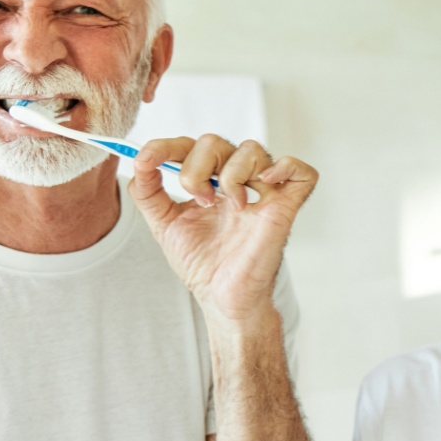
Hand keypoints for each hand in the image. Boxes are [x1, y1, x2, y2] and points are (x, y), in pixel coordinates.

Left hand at [130, 135, 316, 325]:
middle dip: (196, 167)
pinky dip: (285, 167)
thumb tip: (139, 161)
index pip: (190, 146)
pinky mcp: (286, 208)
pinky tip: (264, 184)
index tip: (148, 159)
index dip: (167, 146)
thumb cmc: (201, 263)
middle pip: (216, 142)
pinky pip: (301, 172)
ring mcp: (263, 193)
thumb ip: (148, 191)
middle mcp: (236, 182)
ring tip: (230, 204)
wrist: (221, 297)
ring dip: (232, 173)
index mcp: (208, 182)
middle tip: (198, 200)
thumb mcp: (163, 223)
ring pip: (253, 150)